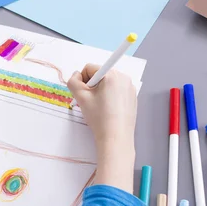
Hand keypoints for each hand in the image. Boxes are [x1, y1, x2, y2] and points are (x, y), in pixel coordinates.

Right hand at [68, 64, 136, 192]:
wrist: (116, 137)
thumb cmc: (99, 117)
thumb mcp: (81, 97)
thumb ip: (73, 81)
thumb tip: (76, 75)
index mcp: (112, 75)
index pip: (89, 68)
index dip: (82, 81)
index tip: (84, 95)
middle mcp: (124, 77)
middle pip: (100, 75)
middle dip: (92, 86)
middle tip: (91, 102)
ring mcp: (130, 88)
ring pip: (108, 83)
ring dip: (100, 91)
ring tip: (99, 107)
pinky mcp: (133, 97)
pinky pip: (116, 91)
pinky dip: (109, 97)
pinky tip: (108, 110)